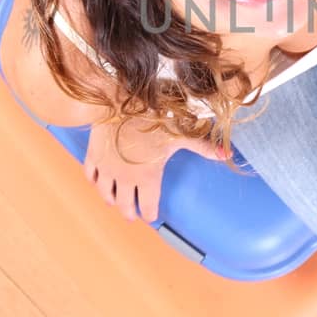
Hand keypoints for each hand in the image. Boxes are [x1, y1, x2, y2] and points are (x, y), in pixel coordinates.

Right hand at [84, 120, 228, 222]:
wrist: (121, 101)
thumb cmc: (153, 117)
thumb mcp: (181, 133)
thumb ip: (202, 147)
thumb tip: (226, 154)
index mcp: (147, 177)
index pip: (148, 206)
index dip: (150, 214)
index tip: (152, 215)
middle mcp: (125, 178)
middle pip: (125, 206)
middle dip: (130, 213)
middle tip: (133, 215)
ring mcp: (107, 169)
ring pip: (106, 195)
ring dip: (112, 200)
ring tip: (115, 202)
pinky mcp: (94, 157)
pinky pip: (91, 177)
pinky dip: (95, 183)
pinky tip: (99, 182)